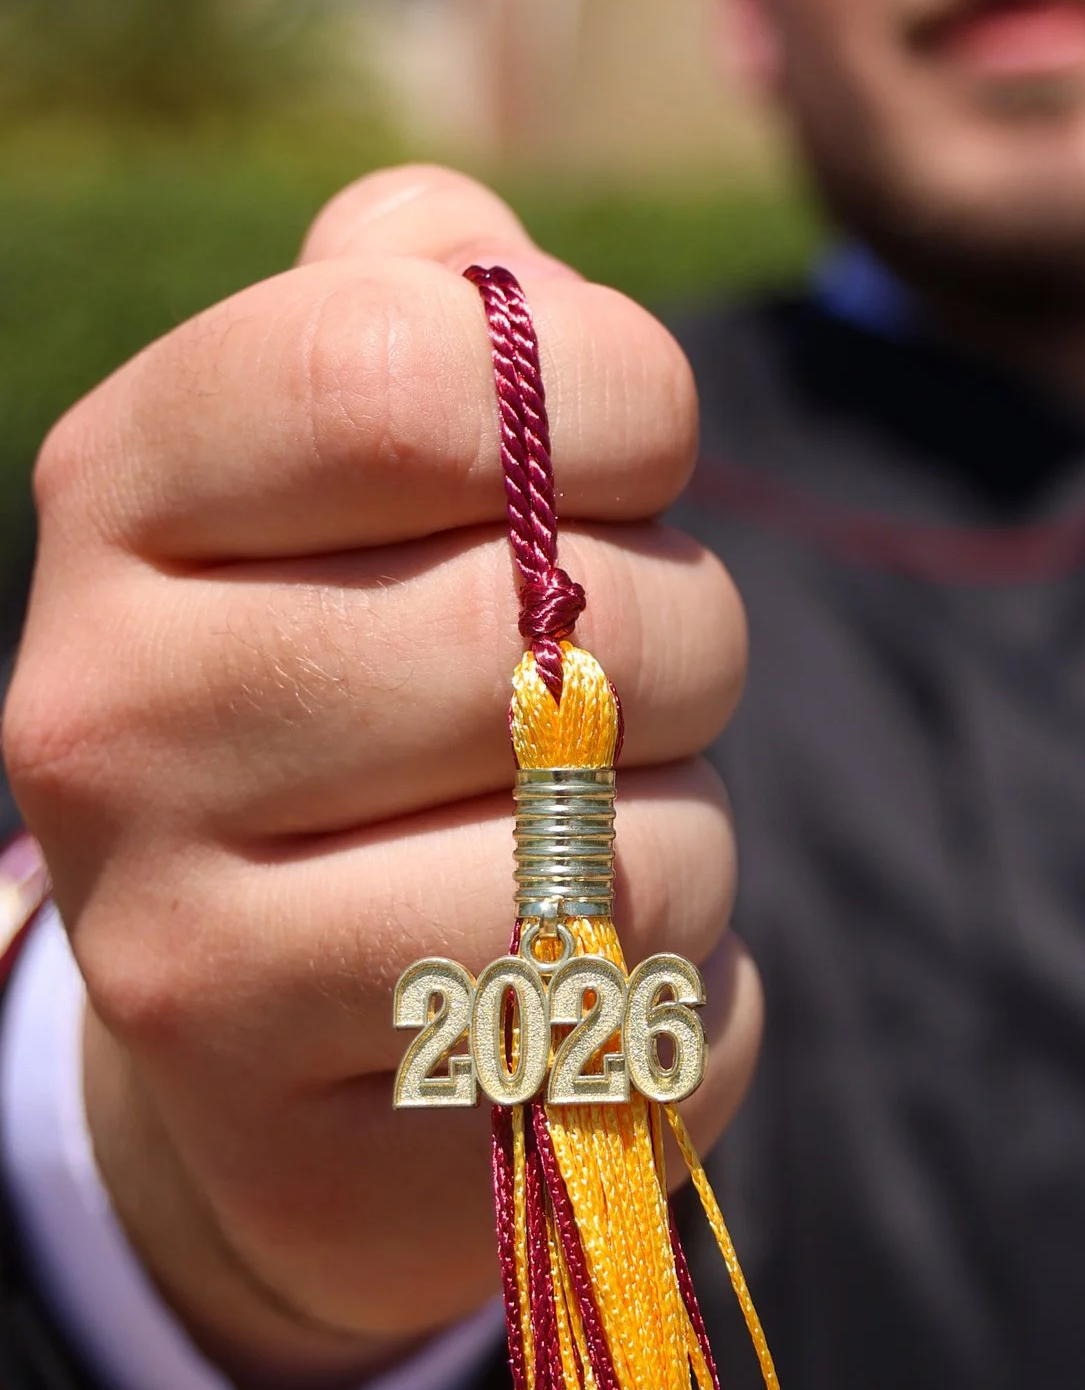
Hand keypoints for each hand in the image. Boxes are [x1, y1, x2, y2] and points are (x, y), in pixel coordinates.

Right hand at [2, 166, 756, 1389]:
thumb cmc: (382, 661)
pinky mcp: (289, 1132)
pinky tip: (555, 979)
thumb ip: (430, 300)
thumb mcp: (375, 451)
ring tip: (571, 834)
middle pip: (549, 614)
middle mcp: (101, 710)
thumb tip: (472, 257)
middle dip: (679, 630)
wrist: (285, 1017)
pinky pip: (604, 1009)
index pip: (394, 362)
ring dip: (670, 821)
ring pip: (599, 830)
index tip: (637, 449)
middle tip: (610, 682)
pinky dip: (655, 984)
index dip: (608, 384)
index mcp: (123, 486)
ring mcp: (169, 942)